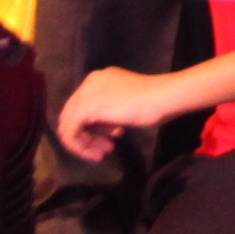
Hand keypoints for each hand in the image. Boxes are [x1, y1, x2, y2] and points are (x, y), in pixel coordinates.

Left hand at [53, 63, 175, 162]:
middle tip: (106, 149)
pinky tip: (98, 154)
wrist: (165, 97)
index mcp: (99, 79)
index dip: (94, 128)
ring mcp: (85, 94)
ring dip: (85, 144)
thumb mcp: (127, 105)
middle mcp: (88, 83)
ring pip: (69, 126)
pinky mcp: (85, 108)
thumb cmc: (156, 101)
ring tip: (104, 152)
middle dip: (88, 137)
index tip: (112, 139)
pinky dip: (81, 147)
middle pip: (73, 116)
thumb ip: (110, 112)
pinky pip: (71, 133)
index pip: (83, 107)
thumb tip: (104, 127)